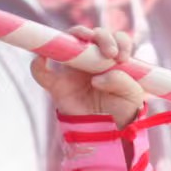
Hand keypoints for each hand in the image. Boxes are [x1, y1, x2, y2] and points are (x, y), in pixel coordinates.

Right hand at [29, 25, 146, 127]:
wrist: (108, 136)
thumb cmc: (123, 112)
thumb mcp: (132, 97)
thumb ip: (122, 82)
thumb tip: (97, 78)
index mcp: (112, 58)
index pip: (116, 38)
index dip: (120, 41)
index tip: (122, 57)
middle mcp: (92, 59)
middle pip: (92, 34)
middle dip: (102, 37)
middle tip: (110, 54)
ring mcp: (72, 70)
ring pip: (67, 43)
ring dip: (74, 36)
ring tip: (84, 39)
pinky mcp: (57, 85)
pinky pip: (41, 72)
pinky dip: (38, 64)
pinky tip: (42, 60)